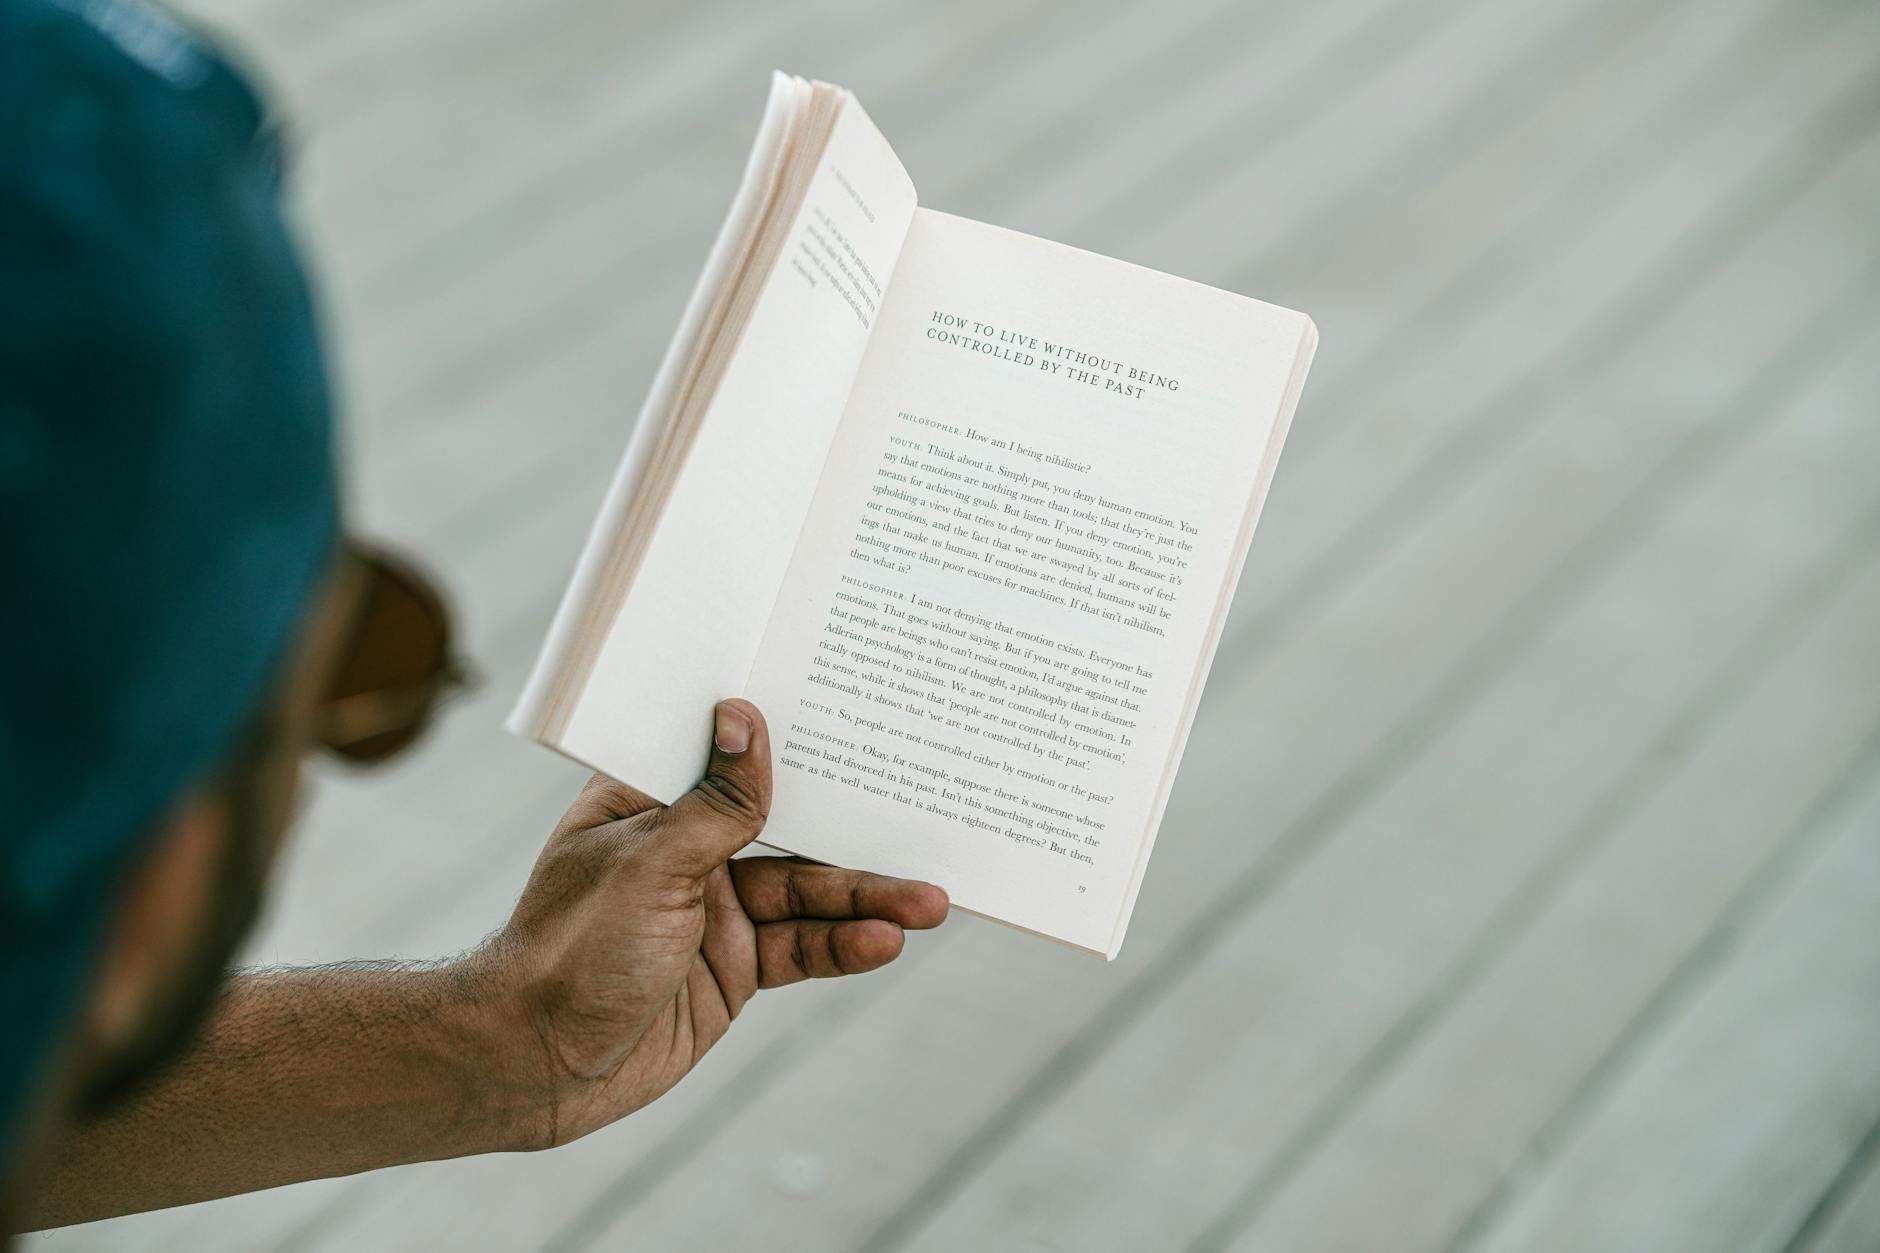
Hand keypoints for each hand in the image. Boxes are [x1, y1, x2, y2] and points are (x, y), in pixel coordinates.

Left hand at [470, 699, 947, 1147]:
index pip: (733, 758)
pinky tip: (886, 942)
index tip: (859, 717)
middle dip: (856, 831)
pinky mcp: (731, 968)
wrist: (532, 1066)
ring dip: (867, 900)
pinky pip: (800, 949)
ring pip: (807, 895)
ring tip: (930, 904)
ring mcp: (712, 911)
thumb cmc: (568, 950)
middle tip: (922, 822)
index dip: (795, 741)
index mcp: (650, 803)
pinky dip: (844, 946)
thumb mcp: (651, 863)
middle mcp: (686, 850)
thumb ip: (716, 802)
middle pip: (788, 828)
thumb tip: (745, 719)